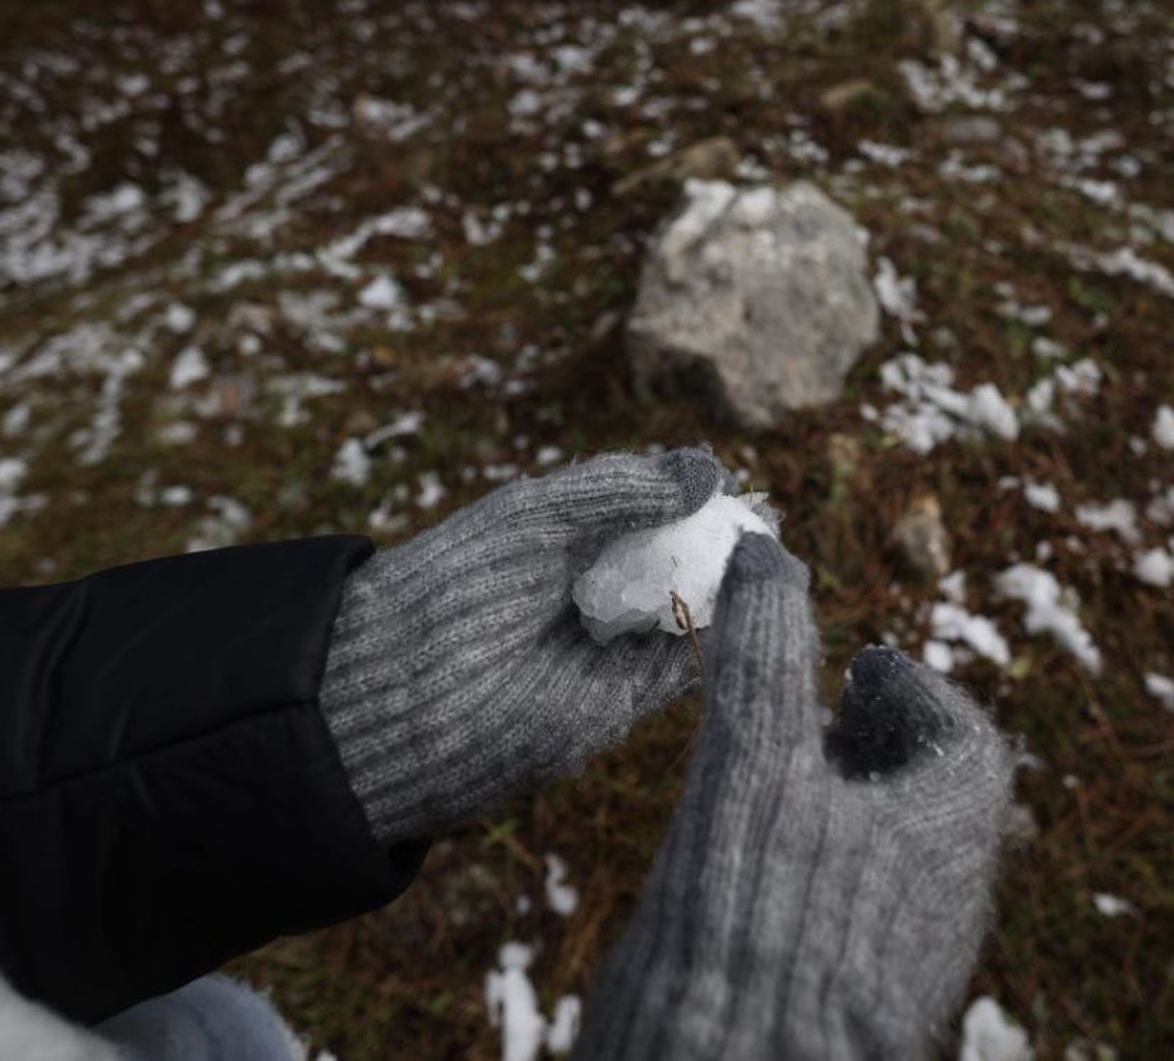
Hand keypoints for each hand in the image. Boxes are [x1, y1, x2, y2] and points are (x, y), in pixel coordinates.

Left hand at [319, 447, 729, 842]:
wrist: (402, 696)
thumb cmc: (456, 586)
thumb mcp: (537, 516)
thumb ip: (619, 490)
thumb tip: (709, 467)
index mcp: (563, 542)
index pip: (647, 514)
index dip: (693, 501)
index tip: (739, 487)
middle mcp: (590, 595)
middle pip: (676, 564)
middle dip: (721, 545)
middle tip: (768, 524)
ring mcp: (607, 652)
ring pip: (687, 613)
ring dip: (729, 589)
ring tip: (772, 559)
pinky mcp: (619, 707)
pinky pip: (683, 667)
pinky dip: (717, 638)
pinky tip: (747, 608)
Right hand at [575, 534, 1016, 1060]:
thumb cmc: (763, 916)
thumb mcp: (754, 764)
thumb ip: (764, 656)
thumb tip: (767, 548)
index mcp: (946, 838)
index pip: (967, 743)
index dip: (914, 694)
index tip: (858, 668)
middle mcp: (944, 906)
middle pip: (935, 804)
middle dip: (876, 750)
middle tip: (812, 720)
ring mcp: (904, 968)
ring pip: (897, 866)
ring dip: (846, 812)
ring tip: (773, 786)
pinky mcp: (855, 1013)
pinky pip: (860, 922)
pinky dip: (819, 873)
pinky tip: (751, 873)